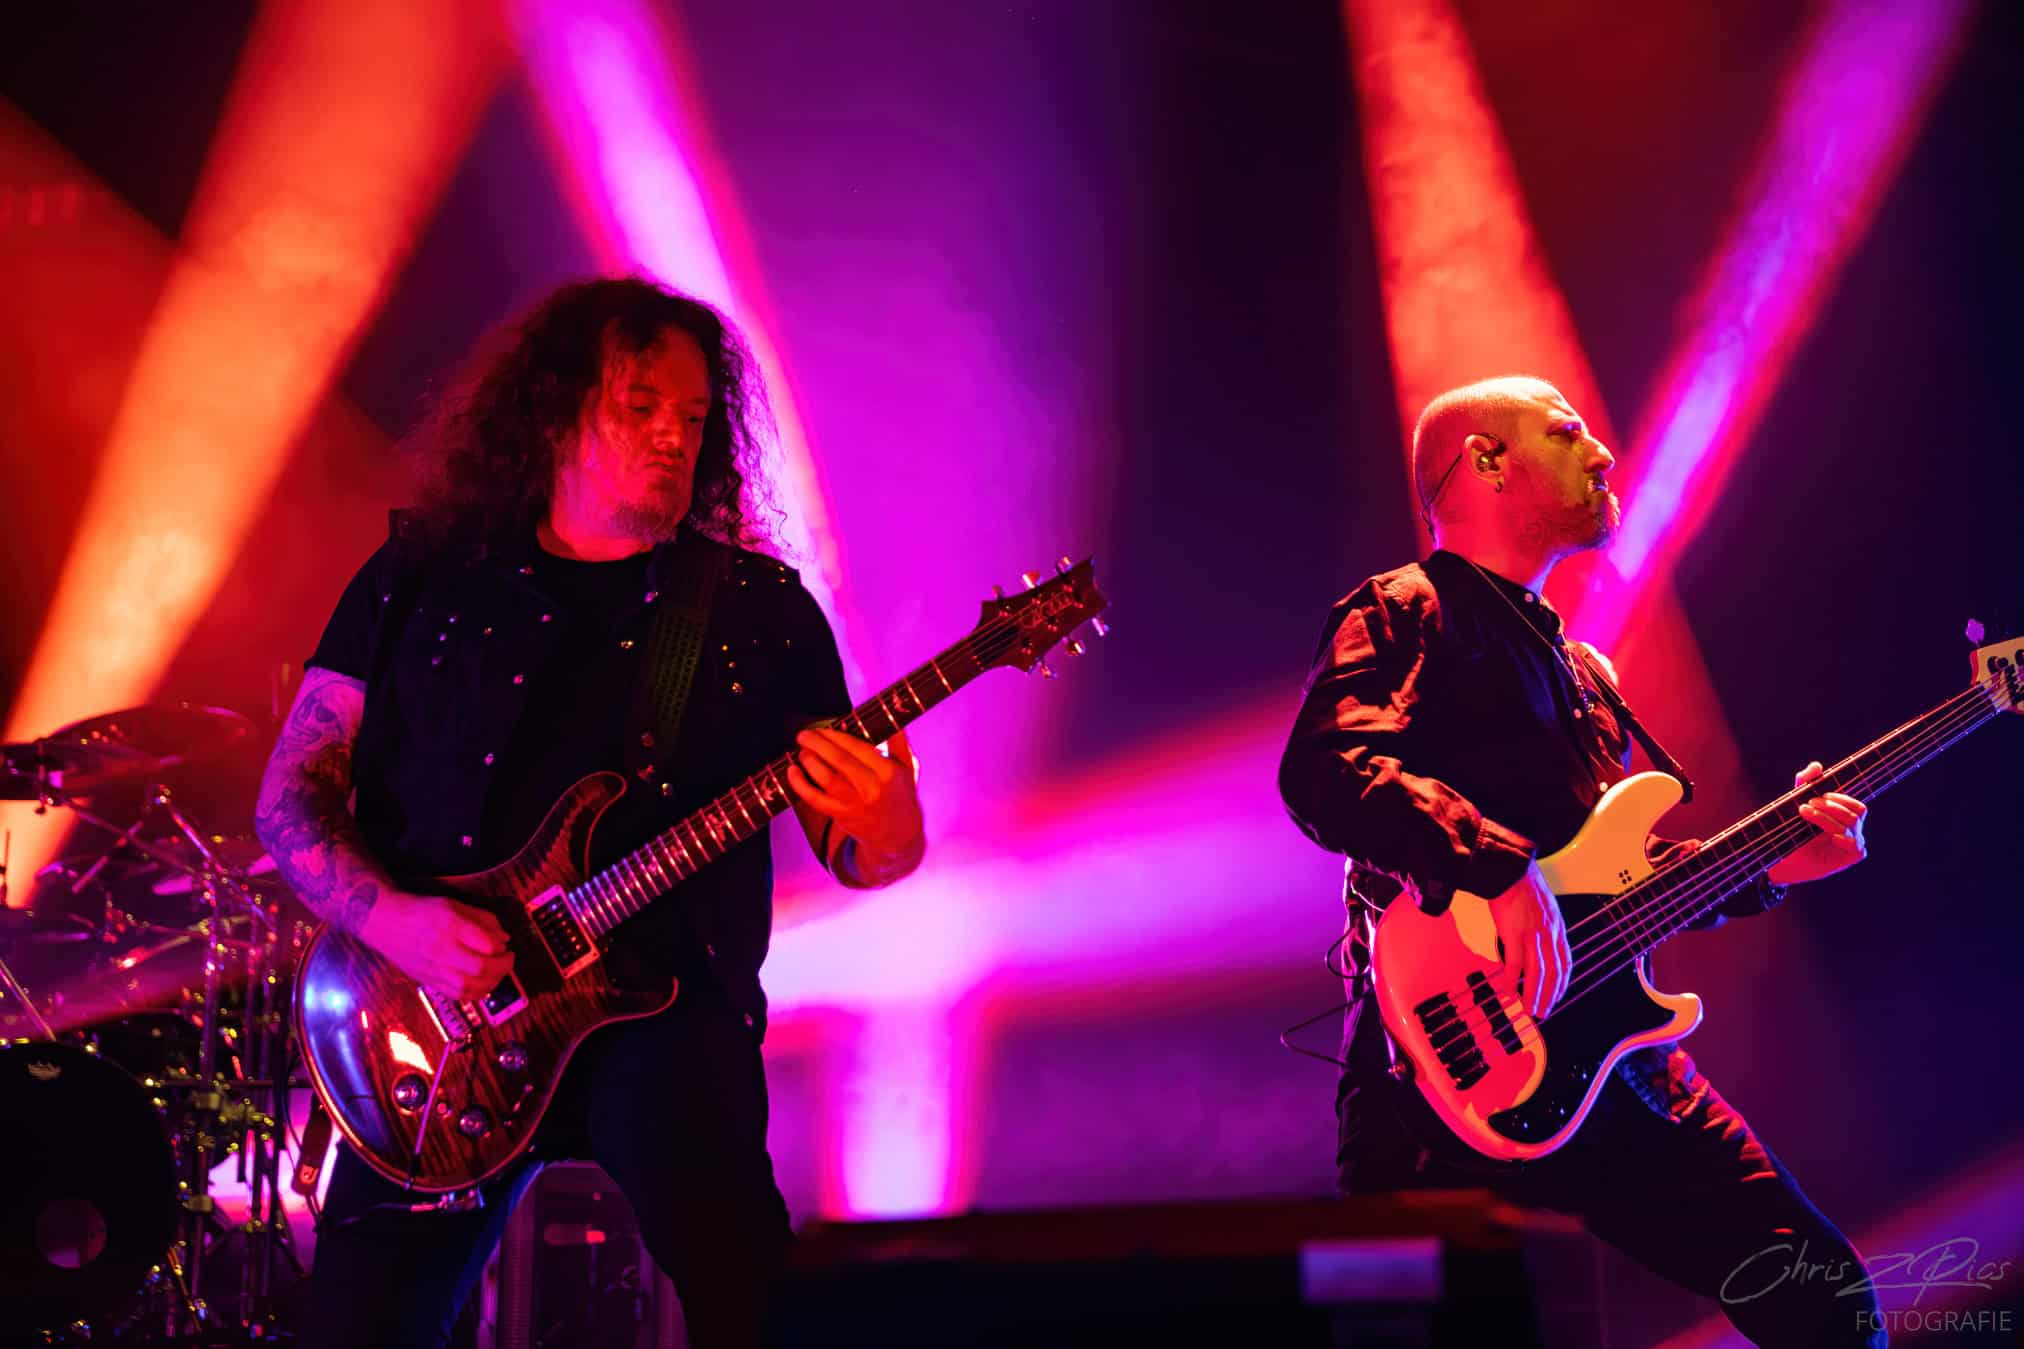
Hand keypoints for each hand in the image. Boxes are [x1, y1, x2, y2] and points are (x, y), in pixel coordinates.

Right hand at [358, 891, 512, 1000]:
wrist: (385, 922)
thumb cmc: (422, 911)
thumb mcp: (454, 904)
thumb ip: (482, 919)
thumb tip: (504, 938)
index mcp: (450, 926)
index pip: (487, 944)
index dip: (502, 947)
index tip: (505, 944)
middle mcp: (442, 950)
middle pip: (481, 968)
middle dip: (503, 966)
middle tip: (508, 959)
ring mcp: (434, 969)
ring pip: (470, 986)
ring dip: (492, 983)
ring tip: (497, 973)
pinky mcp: (428, 981)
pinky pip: (457, 995)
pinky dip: (475, 993)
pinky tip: (482, 984)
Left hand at [787, 726, 923, 861]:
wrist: (898, 836)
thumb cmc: (901, 795)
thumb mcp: (908, 768)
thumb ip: (899, 742)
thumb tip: (893, 713)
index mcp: (888, 772)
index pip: (857, 748)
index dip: (836, 736)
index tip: (823, 728)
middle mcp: (871, 788)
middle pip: (839, 761)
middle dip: (818, 744)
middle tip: (804, 734)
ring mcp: (854, 804)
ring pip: (825, 779)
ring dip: (809, 761)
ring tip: (802, 750)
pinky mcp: (841, 816)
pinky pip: (815, 799)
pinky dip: (800, 785)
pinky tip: (792, 771)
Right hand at [1489, 863, 1570, 1018]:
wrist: (1509, 869)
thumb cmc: (1521, 883)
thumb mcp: (1543, 905)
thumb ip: (1543, 924)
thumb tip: (1537, 939)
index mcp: (1557, 927)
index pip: (1565, 961)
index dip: (1562, 982)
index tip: (1557, 995)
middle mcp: (1549, 933)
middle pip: (1554, 972)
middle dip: (1549, 995)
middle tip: (1543, 1011)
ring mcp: (1532, 935)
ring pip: (1537, 973)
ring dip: (1533, 994)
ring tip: (1529, 1008)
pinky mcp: (1514, 934)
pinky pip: (1515, 964)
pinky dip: (1512, 980)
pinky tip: (1507, 990)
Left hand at [1767, 761, 1867, 885]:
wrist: (1782, 858)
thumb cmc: (1792, 831)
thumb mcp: (1797, 802)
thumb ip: (1806, 782)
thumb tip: (1816, 766)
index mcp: (1844, 817)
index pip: (1856, 804)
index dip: (1841, 797)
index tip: (1820, 795)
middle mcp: (1853, 830)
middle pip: (1857, 811)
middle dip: (1831, 805)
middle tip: (1808, 804)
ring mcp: (1854, 843)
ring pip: (1851, 824)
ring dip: (1826, 816)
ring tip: (1805, 812)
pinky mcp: (1851, 856)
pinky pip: (1854, 843)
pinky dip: (1841, 836)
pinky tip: (1828, 837)